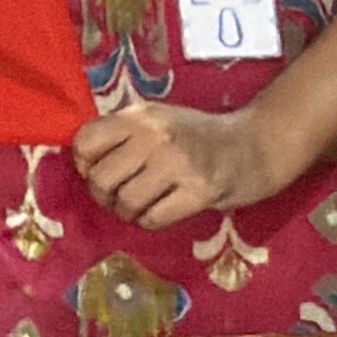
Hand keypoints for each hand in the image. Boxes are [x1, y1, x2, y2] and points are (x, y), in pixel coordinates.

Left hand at [70, 95, 297, 228]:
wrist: (254, 145)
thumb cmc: (198, 136)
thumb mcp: (158, 120)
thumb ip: (122, 134)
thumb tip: (81, 161)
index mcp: (141, 115)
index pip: (85, 141)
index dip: (84, 163)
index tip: (98, 170)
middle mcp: (156, 135)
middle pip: (100, 178)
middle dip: (104, 195)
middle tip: (118, 196)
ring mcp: (178, 163)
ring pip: (125, 202)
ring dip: (128, 212)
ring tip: (142, 206)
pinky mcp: (199, 191)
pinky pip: (153, 218)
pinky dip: (151, 221)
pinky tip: (161, 212)